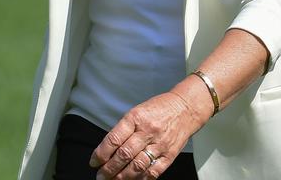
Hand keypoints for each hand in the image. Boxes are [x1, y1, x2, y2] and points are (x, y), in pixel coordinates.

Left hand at [90, 86, 211, 179]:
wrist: (186, 108)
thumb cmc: (159, 109)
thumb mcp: (137, 112)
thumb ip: (123, 130)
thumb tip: (107, 152)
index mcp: (137, 118)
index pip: (114, 139)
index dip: (100, 154)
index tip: (94, 162)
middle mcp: (148, 131)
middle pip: (124, 155)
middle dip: (108, 169)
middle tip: (100, 176)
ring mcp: (160, 144)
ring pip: (137, 166)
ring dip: (121, 177)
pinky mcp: (170, 154)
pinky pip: (153, 171)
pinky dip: (141, 179)